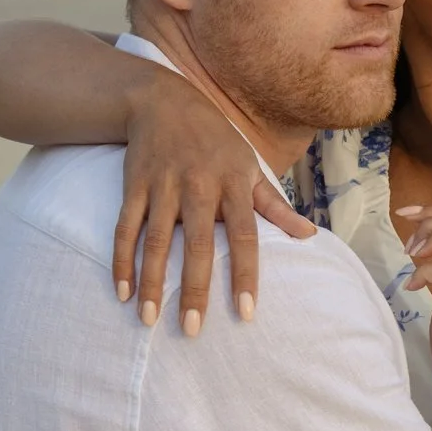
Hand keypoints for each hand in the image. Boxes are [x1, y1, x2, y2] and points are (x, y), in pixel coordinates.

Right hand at [113, 66, 313, 333]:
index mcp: (233, 184)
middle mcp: (199, 187)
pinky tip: (122, 292)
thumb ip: (275, 205)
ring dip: (152, 282)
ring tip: (148, 319)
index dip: (246, 275)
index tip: (246, 312)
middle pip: (198, 245)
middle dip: (195, 289)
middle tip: (192, 330)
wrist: (163, 101)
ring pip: (157, 241)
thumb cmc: (216, 141)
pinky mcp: (134, 186)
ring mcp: (163, 186)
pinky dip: (121, 260)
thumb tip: (310, 236)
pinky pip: (126, 228)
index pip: (245, 236)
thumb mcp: (249, 166)